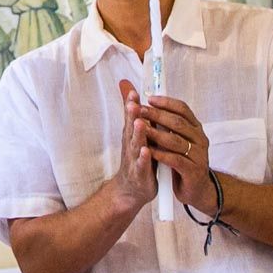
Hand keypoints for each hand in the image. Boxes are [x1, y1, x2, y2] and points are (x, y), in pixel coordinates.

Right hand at [108, 79, 156, 216]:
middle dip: (131, 115)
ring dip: (138, 135)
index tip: (133, 90)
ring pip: (136, 145)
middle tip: (133, 103)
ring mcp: (134, 159)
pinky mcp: (140, 174)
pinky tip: (146, 151)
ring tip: (140, 123)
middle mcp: (131, 144)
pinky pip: (142, 165)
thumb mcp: (133, 131)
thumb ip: (131, 110)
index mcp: (131, 134)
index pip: (131, 116)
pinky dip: (143, 158)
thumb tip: (126, 84)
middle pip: (131, 128)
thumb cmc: (135, 156)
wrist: (131, 188)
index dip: (131, 103)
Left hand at [137, 93, 214, 213]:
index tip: (149, 98)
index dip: (166, 102)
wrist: (195, 189)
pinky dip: (162, 155)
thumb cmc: (180, 160)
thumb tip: (146, 101)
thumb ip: (161, 121)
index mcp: (195, 128)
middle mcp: (199, 139)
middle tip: (139, 110)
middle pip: (177, 123)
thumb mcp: (172, 138)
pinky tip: (150, 151)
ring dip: (156, 134)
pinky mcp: (193, 171)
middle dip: (157, 115)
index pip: (182, 109)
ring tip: (141, 129)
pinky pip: (176, 160)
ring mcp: (198, 155)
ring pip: (176, 141)